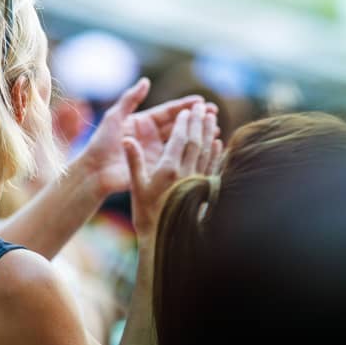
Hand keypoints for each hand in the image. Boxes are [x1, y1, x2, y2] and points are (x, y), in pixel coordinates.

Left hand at [79, 77, 211, 195]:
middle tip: (214, 113)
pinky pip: (177, 159)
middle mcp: (152, 136)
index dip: (185, 106)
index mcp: (144, 122)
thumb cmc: (101, 143)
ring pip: (182, 141)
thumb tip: (146, 81)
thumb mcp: (114, 117)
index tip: (202, 102)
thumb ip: (130, 99)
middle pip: (179, 125)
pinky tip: (205, 149)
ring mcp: (156, 152)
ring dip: (198, 135)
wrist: (94, 171)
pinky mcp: (157, 167)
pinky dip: (191, 154)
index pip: (169, 112)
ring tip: (215, 128)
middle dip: (197, 118)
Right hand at [124, 103, 221, 243]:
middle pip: (196, 141)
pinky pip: (212, 165)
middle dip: (199, 122)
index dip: (183, 123)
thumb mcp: (136, 187)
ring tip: (211, 117)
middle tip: (203, 106)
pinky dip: (215, 151)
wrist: (166, 239)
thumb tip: (127, 139)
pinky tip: (217, 141)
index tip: (186, 110)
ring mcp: (197, 181)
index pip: (179, 140)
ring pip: (207, 151)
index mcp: (168, 170)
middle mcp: (186, 173)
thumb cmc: (147, 214)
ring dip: (209, 132)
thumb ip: (134, 161)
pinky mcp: (204, 189)